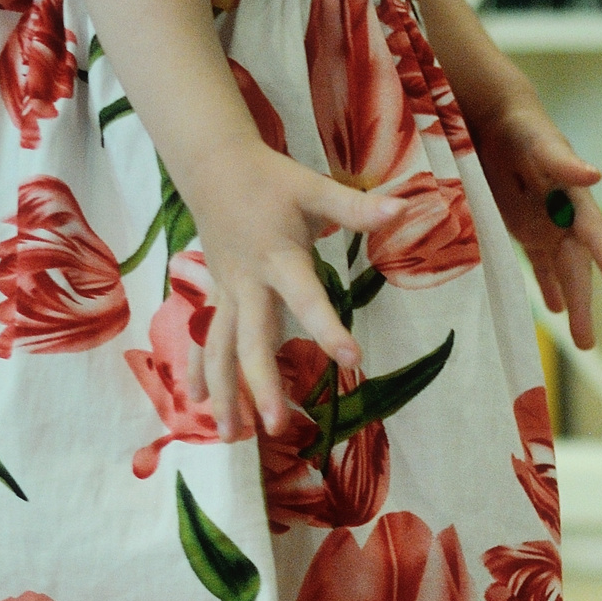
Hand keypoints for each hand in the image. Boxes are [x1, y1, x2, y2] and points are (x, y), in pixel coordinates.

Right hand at [186, 146, 403, 439]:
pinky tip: (197, 404)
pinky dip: (199, 369)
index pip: (306, 299)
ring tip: (229, 436)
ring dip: (224, 392)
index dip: (327, 329)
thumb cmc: (271, 179)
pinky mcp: (215, 295)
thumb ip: (357, 208)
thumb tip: (404, 208)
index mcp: (278, 258)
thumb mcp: (315, 189)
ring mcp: (226, 292)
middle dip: (262, 384)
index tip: (352, 360)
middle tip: (278, 426)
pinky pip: (203, 338)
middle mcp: (247, 282)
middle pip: (251, 340)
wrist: (211, 164)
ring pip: (218, 348)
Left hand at [469, 98, 601, 349]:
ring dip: (571, 305)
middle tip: (587, 344)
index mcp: (574, 199)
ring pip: (563, 273)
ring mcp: (547, 226)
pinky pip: (540, 265)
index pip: (595, 234)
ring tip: (582, 342)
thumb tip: (594, 172)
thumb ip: (563, 160)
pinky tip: (553, 309)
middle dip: (584, 304)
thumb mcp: (538, 142)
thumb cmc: (520, 127)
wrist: (495, 120)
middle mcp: (565, 218)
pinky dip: (548, 286)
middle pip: (578, 267)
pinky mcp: (526, 229)